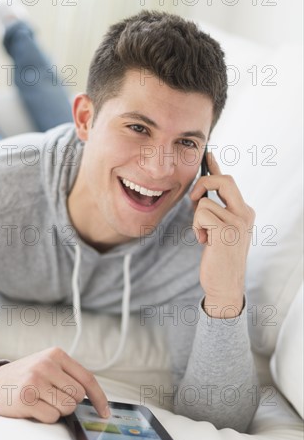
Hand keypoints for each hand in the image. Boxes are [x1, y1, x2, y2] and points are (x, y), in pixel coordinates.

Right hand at [0, 346, 109, 422]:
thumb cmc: (26, 377)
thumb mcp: (47, 366)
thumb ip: (68, 375)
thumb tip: (95, 398)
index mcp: (55, 354)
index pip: (87, 378)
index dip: (99, 397)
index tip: (105, 411)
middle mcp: (46, 365)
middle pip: (78, 396)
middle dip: (70, 403)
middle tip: (53, 398)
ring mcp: (35, 381)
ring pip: (66, 408)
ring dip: (57, 410)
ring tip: (42, 401)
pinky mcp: (26, 398)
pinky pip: (51, 417)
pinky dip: (45, 417)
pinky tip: (33, 407)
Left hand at [189, 152, 254, 316]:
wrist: (225, 285)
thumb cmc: (219, 259)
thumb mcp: (218, 231)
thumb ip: (215, 213)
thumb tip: (202, 195)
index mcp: (244, 211)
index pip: (229, 182)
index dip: (216, 167)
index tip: (208, 154)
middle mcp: (245, 213)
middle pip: (223, 180)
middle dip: (203, 183)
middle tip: (194, 199)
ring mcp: (238, 222)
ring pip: (204, 202)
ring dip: (196, 219)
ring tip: (204, 236)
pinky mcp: (226, 231)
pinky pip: (201, 214)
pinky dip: (197, 227)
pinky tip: (205, 242)